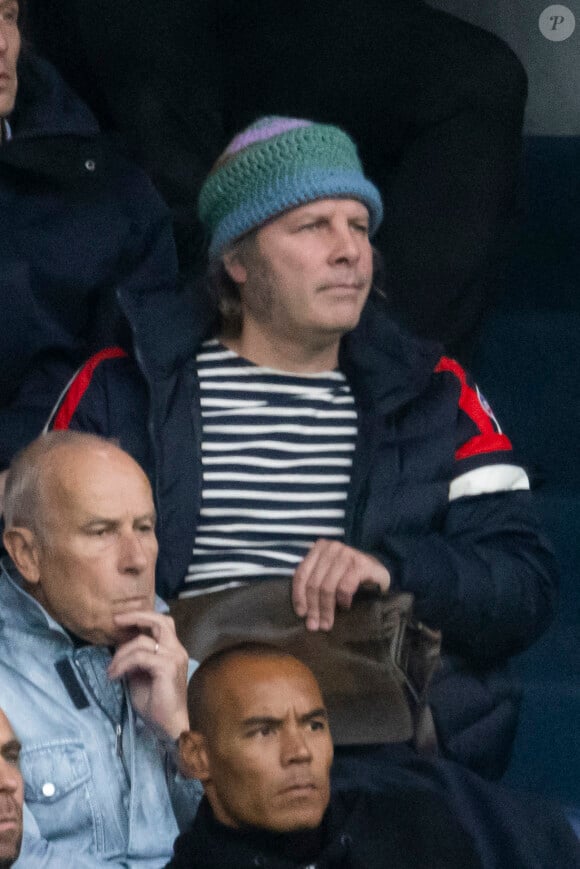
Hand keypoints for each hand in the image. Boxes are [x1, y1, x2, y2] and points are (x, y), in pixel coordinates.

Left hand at [107, 611, 188, 738]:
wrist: (167, 726)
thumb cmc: (155, 704)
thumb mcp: (140, 676)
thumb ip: (135, 659)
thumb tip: (118, 647)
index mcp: (173, 650)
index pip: (161, 623)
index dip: (142, 617)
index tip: (120, 621)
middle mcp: (177, 650)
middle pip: (160, 621)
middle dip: (136, 616)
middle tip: (116, 621)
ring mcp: (174, 658)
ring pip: (142, 641)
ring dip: (121, 653)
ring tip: (111, 668)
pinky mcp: (167, 668)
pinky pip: (139, 657)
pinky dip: (123, 664)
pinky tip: (115, 675)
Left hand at [292, 539, 390, 630]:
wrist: (379, 571)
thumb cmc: (351, 574)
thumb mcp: (329, 573)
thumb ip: (315, 581)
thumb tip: (302, 609)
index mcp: (320, 548)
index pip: (301, 574)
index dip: (299, 596)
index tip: (301, 614)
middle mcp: (332, 548)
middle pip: (314, 583)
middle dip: (313, 607)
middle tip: (314, 625)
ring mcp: (347, 554)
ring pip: (327, 587)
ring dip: (326, 609)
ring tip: (327, 623)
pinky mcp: (361, 564)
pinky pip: (344, 587)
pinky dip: (342, 600)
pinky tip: (345, 607)